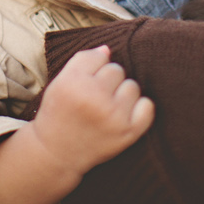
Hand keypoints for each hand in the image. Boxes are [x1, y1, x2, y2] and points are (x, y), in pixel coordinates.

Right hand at [55, 41, 148, 168]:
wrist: (56, 154)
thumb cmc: (59, 114)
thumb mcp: (60, 83)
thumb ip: (83, 61)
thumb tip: (108, 49)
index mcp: (73, 83)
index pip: (99, 57)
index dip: (91, 70)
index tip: (83, 85)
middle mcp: (94, 98)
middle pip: (117, 70)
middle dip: (107, 82)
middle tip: (94, 100)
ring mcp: (113, 116)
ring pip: (132, 86)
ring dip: (122, 95)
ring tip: (106, 110)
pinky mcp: (128, 132)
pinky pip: (148, 106)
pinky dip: (139, 109)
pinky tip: (123, 116)